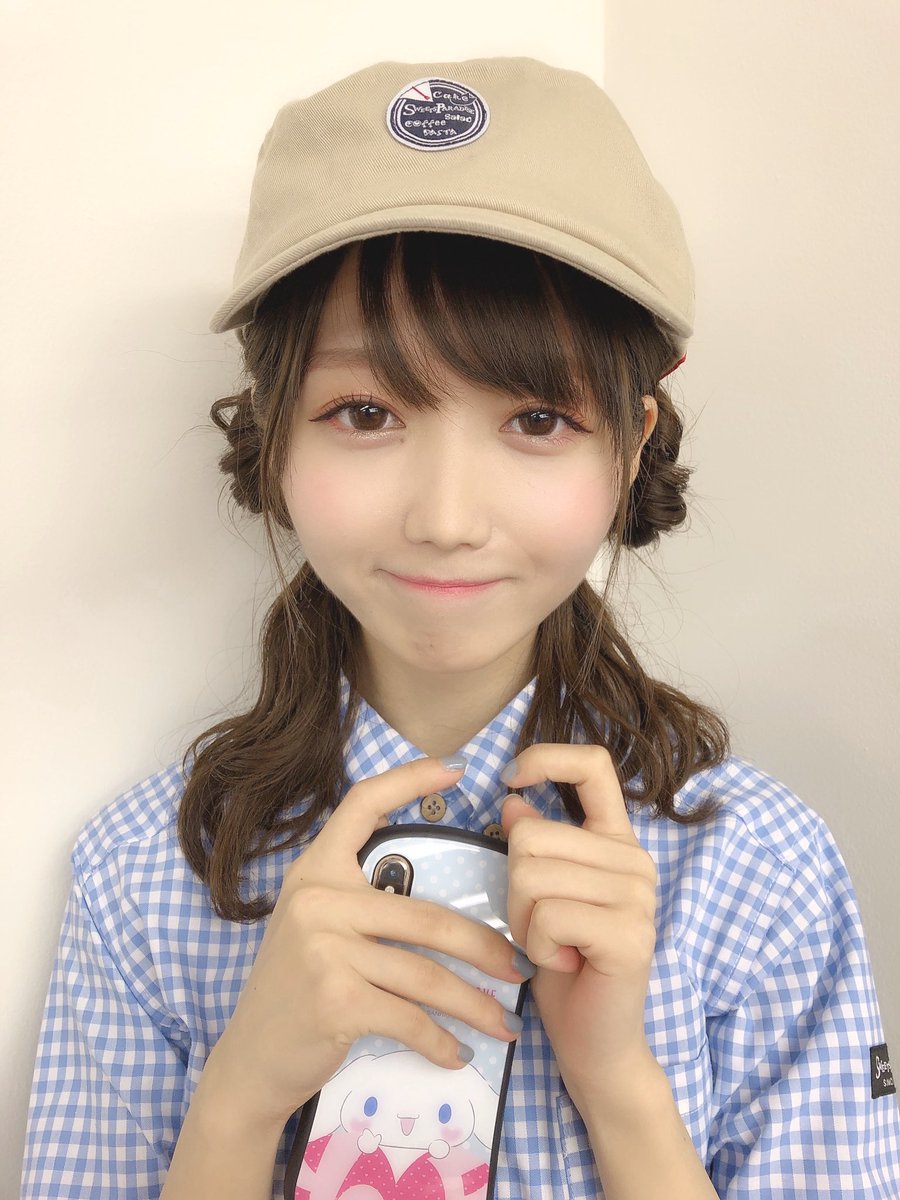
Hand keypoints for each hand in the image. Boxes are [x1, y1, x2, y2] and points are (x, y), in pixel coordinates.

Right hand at [205, 757, 526, 1129]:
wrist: (250, 1061)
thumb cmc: (295, 991)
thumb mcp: (314, 926)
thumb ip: (357, 899)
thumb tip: (438, 891)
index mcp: (315, 871)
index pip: (362, 804)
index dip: (410, 779)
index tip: (457, 768)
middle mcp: (318, 900)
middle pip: (428, 916)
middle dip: (486, 949)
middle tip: (520, 968)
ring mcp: (325, 949)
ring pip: (427, 975)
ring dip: (475, 1006)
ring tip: (504, 1023)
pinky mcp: (336, 1000)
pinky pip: (411, 1019)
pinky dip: (441, 1043)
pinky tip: (458, 1055)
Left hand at [500, 745, 658, 1114]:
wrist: (595, 1041)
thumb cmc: (562, 963)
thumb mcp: (538, 896)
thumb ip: (534, 846)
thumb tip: (512, 801)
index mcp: (614, 841)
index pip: (593, 765)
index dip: (547, 758)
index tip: (512, 777)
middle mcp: (634, 860)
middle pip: (531, 835)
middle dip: (513, 886)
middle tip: (541, 925)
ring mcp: (638, 896)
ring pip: (531, 875)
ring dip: (523, 920)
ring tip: (552, 945)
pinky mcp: (629, 934)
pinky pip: (549, 915)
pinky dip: (537, 944)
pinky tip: (562, 963)